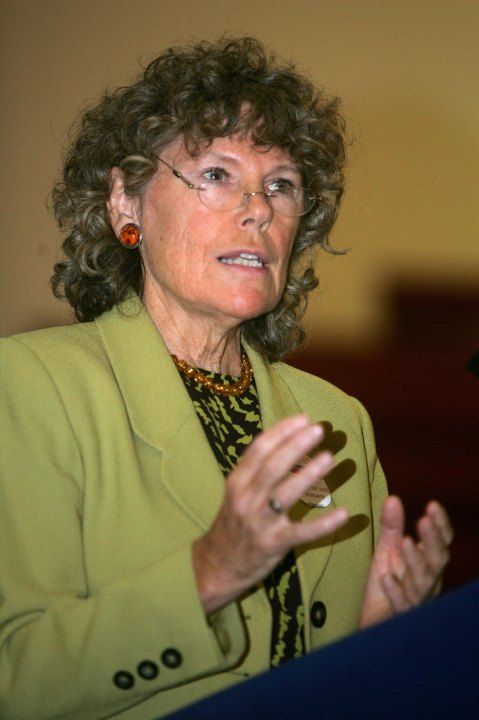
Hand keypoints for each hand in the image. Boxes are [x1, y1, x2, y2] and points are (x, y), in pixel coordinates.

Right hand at [192, 415, 348, 613]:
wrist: (217, 565)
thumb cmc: (233, 523)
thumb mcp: (236, 492)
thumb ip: (255, 469)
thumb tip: (283, 439)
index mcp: (237, 482)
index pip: (258, 450)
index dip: (281, 432)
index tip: (302, 418)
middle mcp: (246, 499)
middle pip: (272, 467)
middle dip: (295, 446)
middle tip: (318, 430)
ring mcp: (259, 523)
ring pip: (285, 494)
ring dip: (308, 475)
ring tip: (329, 457)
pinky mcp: (273, 545)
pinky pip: (301, 533)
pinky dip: (323, 524)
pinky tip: (344, 514)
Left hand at [359, 495, 452, 627]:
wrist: (374, 623)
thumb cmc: (387, 584)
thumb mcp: (387, 551)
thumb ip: (392, 527)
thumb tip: (393, 498)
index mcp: (428, 563)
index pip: (442, 542)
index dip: (440, 525)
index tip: (433, 505)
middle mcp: (428, 580)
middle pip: (437, 560)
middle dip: (432, 540)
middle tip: (424, 520)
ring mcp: (416, 599)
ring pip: (423, 582)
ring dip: (415, 561)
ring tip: (405, 542)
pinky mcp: (399, 615)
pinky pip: (401, 605)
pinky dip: (396, 592)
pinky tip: (386, 578)